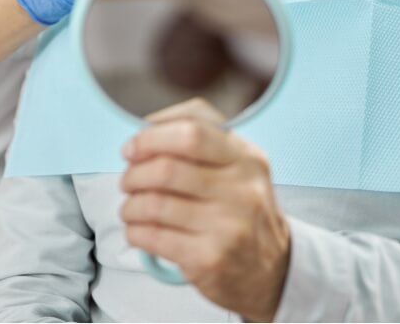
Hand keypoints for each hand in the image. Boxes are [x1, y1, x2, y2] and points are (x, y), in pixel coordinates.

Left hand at [120, 111, 289, 321]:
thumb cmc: (242, 208)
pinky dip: (135, 231)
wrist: (272, 270)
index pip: (192, 131)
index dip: (152, 137)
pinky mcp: (210, 259)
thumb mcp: (238, 165)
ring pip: (155, 204)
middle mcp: (242, 189)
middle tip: (127, 180)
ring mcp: (228, 226)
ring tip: (130, 208)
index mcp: (246, 157)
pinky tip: (137, 230)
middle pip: (168, 168)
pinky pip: (154, 237)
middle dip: (135, 173)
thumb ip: (201, 138)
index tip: (132, 147)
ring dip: (131, 205)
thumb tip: (147, 128)